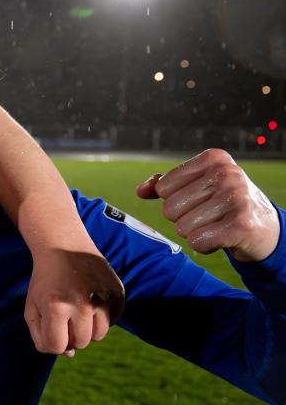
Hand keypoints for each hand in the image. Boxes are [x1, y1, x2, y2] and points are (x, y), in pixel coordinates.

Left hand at [25, 249, 125, 356]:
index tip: (51, 326)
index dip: (53, 341)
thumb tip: (69, 354)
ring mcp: (103, 298)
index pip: (58, 346)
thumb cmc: (45, 282)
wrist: (64, 248)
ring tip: (78, 307)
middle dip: (70, 334)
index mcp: (56, 307)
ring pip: (98, 335)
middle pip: (80, 343)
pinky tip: (91, 298)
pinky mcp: (117, 293)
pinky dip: (101, 316)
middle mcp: (82, 304)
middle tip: (65, 312)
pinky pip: (112, 321)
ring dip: (87, 328)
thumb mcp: (33, 308)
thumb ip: (42, 337)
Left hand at [136, 149, 279, 261]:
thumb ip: (164, 185)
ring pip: (182, 228)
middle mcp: (227, 173)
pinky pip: (197, 242)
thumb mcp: (196, 186)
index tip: (200, 200)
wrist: (264, 227)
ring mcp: (236, 197)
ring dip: (195, 233)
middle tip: (208, 216)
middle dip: (183, 219)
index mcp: (213, 158)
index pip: (163, 187)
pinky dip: (204, 246)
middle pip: (170, 209)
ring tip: (216, 225)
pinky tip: (221, 238)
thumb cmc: (222, 203)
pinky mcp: (242, 224)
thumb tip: (140, 191)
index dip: (175, 200)